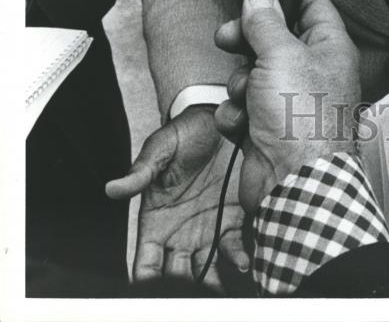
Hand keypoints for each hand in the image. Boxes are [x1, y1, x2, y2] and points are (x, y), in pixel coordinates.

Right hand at [105, 106, 247, 288]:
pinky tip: (246, 264)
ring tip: (223, 294)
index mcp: (155, 222)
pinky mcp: (233, 219)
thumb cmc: (182, 134)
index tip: (155, 293)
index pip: (147, 264)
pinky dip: (239, 260)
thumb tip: (112, 189)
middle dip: (184, 292)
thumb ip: (140, 172)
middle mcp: (180, 233)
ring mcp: (207, 229)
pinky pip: (234, 248)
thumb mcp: (160, 149)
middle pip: (178, 276)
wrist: (215, 118)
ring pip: (206, 270)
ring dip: (214, 284)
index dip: (148, 282)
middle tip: (195, 301)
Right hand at [214, 0, 360, 215]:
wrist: (293, 185)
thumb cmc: (304, 124)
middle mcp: (313, 72)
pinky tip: (243, 122)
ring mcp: (290, 100)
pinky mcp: (269, 126)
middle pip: (274, 36)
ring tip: (247, 94)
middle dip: (248, 38)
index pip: (311, 3)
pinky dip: (236, 113)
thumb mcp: (281, 55)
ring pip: (253, 72)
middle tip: (231, 37)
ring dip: (240, 81)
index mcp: (329, 48)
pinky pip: (242, 106)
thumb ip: (266, 21)